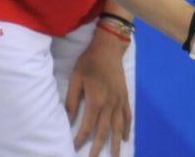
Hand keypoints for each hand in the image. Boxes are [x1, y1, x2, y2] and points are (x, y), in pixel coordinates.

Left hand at [66, 28, 131, 156]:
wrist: (109, 48)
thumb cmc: (89, 62)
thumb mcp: (76, 79)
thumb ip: (72, 101)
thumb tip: (67, 120)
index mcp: (96, 101)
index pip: (87, 126)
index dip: (80, 139)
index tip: (74, 148)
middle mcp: (110, 105)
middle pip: (104, 131)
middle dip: (99, 147)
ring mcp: (120, 101)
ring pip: (119, 127)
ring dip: (116, 143)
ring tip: (115, 156)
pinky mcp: (125, 96)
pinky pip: (128, 115)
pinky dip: (127, 128)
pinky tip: (125, 137)